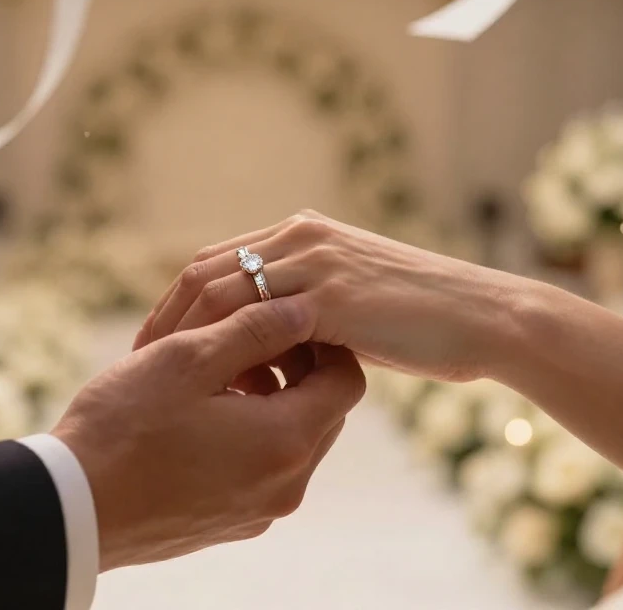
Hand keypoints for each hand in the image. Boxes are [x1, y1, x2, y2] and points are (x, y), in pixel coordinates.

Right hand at [51, 296, 365, 570]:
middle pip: (323, 411)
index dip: (324, 341)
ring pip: (292, 441)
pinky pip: (263, 469)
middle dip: (295, 369)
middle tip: (244, 342)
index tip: (283, 319)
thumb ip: (256, 328)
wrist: (71, 509)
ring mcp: (260, 511)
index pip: (347, 381)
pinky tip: (200, 414)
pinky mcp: (232, 524)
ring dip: (270, 400)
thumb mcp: (188, 359)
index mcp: (285, 441)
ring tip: (216, 375)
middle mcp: (285, 484)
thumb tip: (304, 307)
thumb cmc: (124, 427)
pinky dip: (248, 434)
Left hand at [134, 211, 544, 382]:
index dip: (176, 306)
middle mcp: (301, 236)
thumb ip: (308, 307)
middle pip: (203, 273)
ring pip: (221, 294)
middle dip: (165, 320)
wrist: (484, 318)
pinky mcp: (331, 295)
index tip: (151, 347)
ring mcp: (315, 261)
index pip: (213, 263)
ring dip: (186, 339)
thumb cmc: (424, 319)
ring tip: (164, 383)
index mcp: (301, 232)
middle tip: (138, 366)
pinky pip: (258, 324)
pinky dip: (229, 354)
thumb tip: (269, 343)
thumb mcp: (354, 300)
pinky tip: (215, 391)